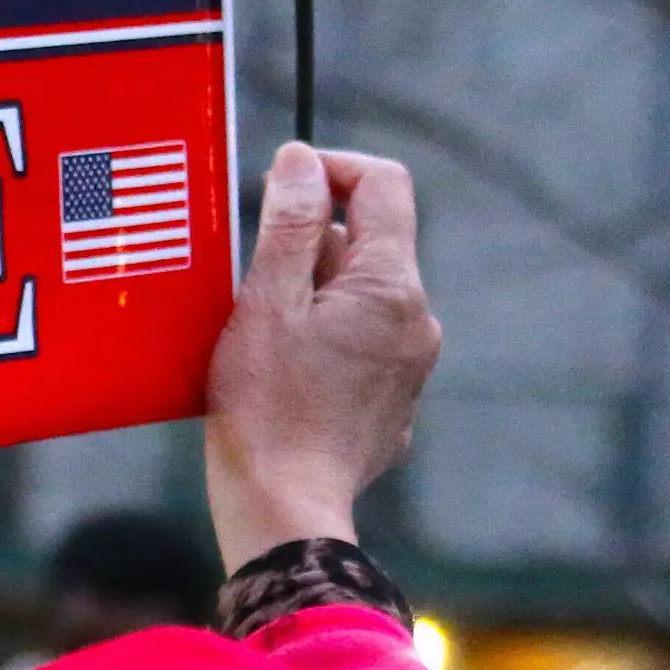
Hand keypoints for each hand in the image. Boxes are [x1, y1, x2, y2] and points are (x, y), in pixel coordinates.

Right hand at [204, 143, 439, 569]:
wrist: (284, 509)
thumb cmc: (265, 409)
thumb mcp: (265, 304)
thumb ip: (287, 225)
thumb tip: (302, 160)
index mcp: (392, 288)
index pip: (384, 185)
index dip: (331, 169)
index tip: (279, 185)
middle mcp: (418, 321)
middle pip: (367, 243)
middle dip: (307, 246)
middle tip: (251, 284)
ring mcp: (411, 366)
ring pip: (360, 296)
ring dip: (311, 296)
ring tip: (259, 335)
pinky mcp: (393, 404)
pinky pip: (360, 343)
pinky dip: (321, 340)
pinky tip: (281, 374)